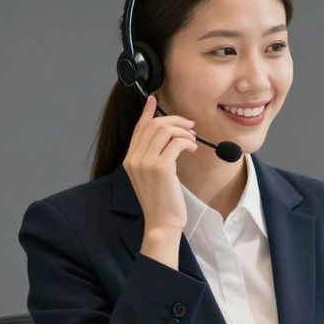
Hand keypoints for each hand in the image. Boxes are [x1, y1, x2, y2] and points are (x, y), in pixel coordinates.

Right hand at [123, 94, 197, 267]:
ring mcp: (146, 163)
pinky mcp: (161, 167)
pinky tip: (192, 148)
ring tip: (192, 139)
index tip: (153, 99)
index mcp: (130, 160)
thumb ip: (154, 157)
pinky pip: (176, 143)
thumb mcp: (152, 177)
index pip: (138, 128)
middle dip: (174, 120)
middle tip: (189, 125)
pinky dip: (187, 141)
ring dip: (183, 130)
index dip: (147, 112)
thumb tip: (169, 137)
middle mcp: (134, 159)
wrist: (162, 223)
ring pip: (165, 130)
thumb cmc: (161, 202)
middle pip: (153, 125)